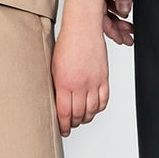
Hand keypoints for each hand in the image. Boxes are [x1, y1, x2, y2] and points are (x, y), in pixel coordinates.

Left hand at [52, 21, 109, 136]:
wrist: (82, 27)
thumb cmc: (66, 43)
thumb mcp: (54, 67)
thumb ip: (58, 87)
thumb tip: (58, 103)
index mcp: (65, 83)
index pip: (64, 113)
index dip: (63, 125)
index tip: (62, 130)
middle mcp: (81, 84)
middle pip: (78, 114)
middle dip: (73, 123)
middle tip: (69, 126)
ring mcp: (94, 81)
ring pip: (92, 110)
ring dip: (86, 118)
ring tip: (80, 119)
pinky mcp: (104, 77)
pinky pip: (104, 100)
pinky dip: (99, 108)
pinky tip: (93, 109)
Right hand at [103, 0, 134, 45]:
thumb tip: (125, 11)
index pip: (99, 13)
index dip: (111, 28)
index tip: (122, 38)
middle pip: (101, 13)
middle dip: (115, 27)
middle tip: (128, 38)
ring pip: (104, 6)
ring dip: (116, 18)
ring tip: (129, 29)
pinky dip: (116, 5)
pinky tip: (124, 11)